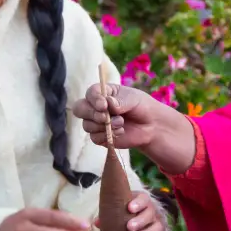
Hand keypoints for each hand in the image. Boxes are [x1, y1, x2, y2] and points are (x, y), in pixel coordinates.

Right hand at [71, 78, 196, 174]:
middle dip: (92, 114)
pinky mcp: (100, 136)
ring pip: (87, 125)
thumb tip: (108, 104)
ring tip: (121, 123)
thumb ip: (120, 101)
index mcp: (102, 93)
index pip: (90, 93)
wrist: (151, 126)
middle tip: (106, 117)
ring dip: (103, 126)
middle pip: (80, 109)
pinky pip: (95, 138)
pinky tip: (120, 132)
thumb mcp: (133, 99)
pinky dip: (107, 135)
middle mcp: (95, 107)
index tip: (104, 105)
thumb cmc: (141, 106)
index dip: (94, 99)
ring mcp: (96, 122)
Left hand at [97, 191, 168, 230]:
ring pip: (157, 226)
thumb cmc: (121, 224)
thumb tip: (97, 222)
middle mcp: (150, 212)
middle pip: (150, 212)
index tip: (130, 208)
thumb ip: (107, 220)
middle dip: (140, 219)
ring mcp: (157, 225)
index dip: (138, 202)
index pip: (143, 198)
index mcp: (139, 203)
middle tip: (129, 227)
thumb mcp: (114, 221)